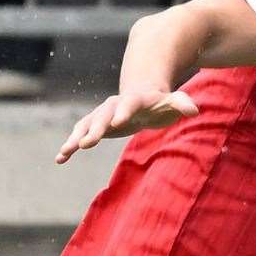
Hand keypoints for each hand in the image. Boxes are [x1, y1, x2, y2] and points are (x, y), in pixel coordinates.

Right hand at [55, 88, 198, 163]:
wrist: (143, 96)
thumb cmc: (162, 102)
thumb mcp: (174, 101)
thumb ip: (183, 103)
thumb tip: (195, 110)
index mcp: (135, 100)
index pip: (129, 104)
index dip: (123, 112)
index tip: (118, 123)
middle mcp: (114, 105)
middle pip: (103, 115)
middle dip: (95, 129)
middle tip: (87, 144)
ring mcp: (102, 114)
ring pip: (86, 125)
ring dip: (76, 138)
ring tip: (66, 152)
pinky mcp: (96, 125)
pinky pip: (80, 134)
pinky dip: (70, 145)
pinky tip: (60, 159)